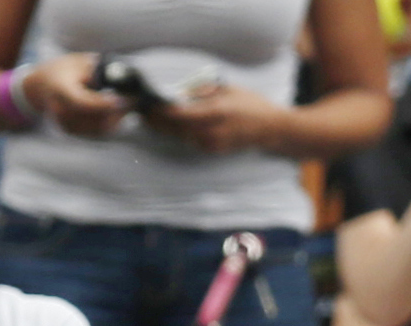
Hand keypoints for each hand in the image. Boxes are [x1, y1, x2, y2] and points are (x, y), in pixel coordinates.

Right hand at [20, 53, 127, 138]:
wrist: (41, 86)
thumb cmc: (64, 70)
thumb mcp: (80, 62)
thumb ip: (98, 70)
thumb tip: (121, 78)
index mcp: (60, 89)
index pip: (80, 102)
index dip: (101, 104)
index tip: (121, 99)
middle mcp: (59, 110)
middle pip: (90, 119)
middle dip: (114, 113)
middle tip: (133, 101)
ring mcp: (63, 123)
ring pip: (94, 129)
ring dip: (115, 120)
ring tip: (129, 106)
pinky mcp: (70, 130)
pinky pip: (92, 132)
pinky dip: (108, 125)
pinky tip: (119, 115)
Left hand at [143, 82, 285, 156]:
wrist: (269, 129)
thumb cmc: (250, 103)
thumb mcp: (229, 89)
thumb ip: (203, 91)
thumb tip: (178, 92)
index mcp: (217, 112)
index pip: (181, 114)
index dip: (162, 111)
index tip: (149, 104)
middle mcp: (211, 131)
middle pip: (175, 128)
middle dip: (156, 120)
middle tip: (141, 110)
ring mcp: (210, 143)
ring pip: (179, 136)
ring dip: (163, 127)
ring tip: (148, 117)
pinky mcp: (210, 150)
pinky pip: (188, 140)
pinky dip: (176, 132)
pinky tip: (167, 125)